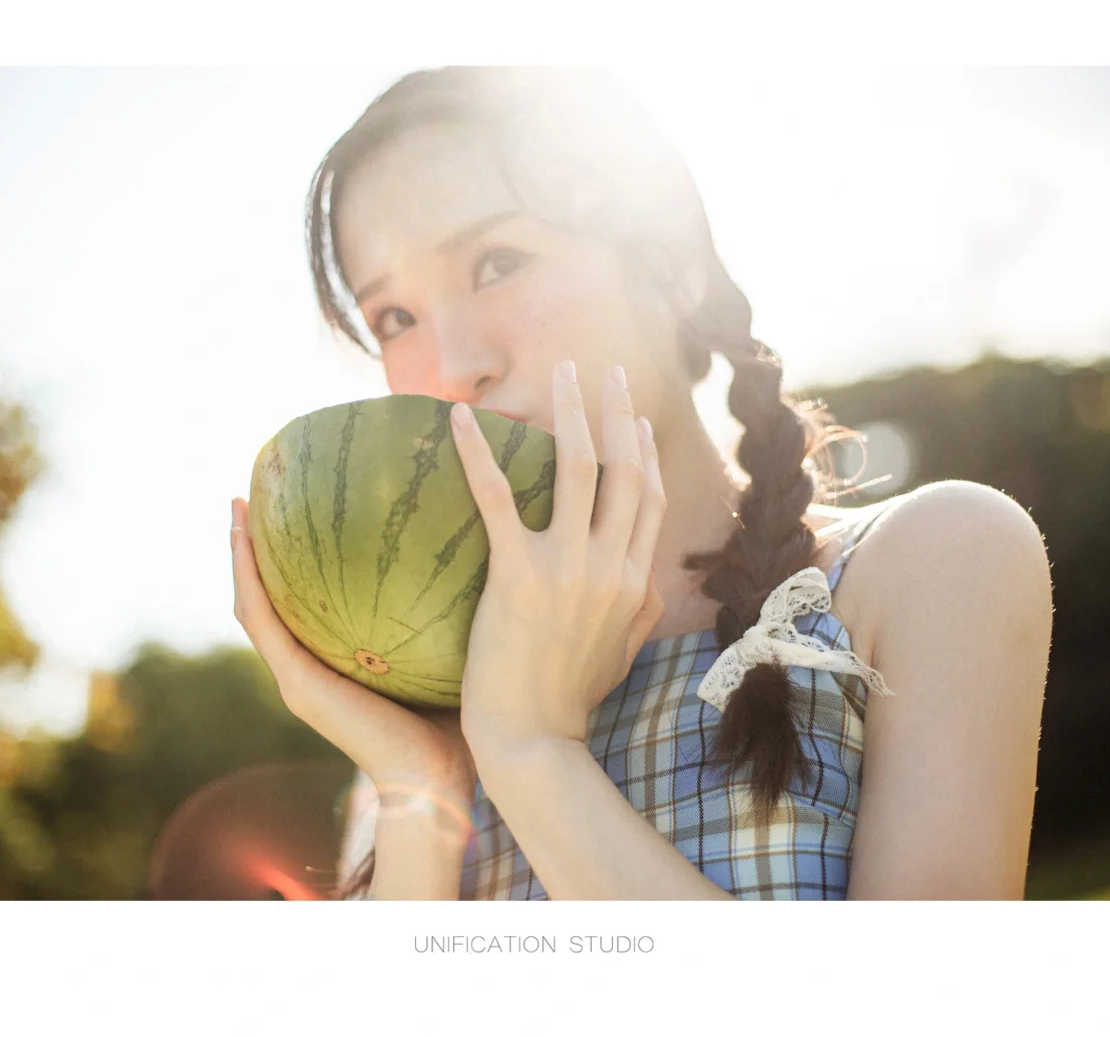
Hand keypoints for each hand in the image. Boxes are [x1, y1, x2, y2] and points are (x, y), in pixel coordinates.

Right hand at [229, 497, 476, 820]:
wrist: (439, 783)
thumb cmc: (459, 727)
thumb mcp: (454, 653)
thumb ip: (455, 610)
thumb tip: (488, 542)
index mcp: (341, 666)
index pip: (311, 605)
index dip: (299, 560)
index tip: (300, 507)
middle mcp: (311, 670)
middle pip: (272, 598)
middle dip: (259, 549)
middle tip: (256, 493)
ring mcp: (297, 678)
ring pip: (253, 604)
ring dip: (240, 554)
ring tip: (237, 502)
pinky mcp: (296, 684)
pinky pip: (261, 620)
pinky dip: (247, 577)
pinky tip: (243, 536)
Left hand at [449, 360, 666, 756]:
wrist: (533, 739)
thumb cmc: (570, 698)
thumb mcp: (622, 650)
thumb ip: (639, 608)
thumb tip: (648, 579)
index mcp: (635, 581)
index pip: (649, 498)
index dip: (643, 450)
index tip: (633, 415)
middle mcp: (612, 566)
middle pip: (624, 468)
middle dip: (616, 410)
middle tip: (601, 368)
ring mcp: (569, 569)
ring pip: (579, 467)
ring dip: (570, 410)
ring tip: (560, 371)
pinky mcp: (519, 576)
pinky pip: (499, 498)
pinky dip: (480, 453)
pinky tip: (461, 417)